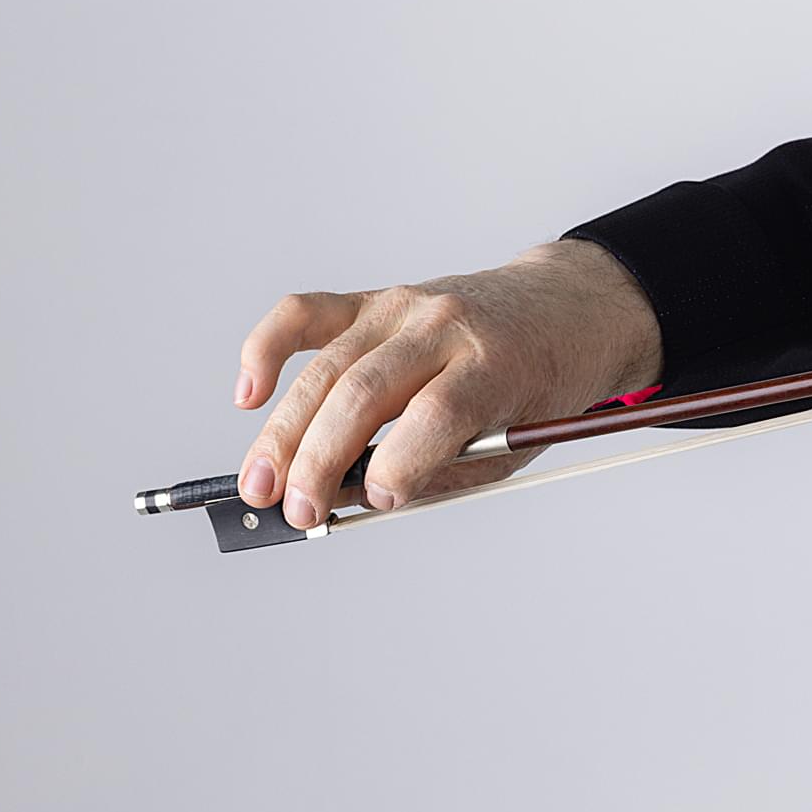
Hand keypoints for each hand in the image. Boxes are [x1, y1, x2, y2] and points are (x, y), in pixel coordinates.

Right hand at [233, 238, 662, 524]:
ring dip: (285, 431)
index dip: (400, 462)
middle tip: (295, 511)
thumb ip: (438, 472)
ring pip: (327, 367)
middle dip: (321, 459)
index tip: (377, 501)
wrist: (562, 309)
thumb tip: (352, 498)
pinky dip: (268, 349)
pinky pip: (307, 314)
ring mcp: (403, 307)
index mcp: (496, 365)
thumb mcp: (516, 442)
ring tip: (261, 485)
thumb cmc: (539, 384)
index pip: (436, 413)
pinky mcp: (374, 300)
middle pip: (366, 392)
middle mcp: (445, 326)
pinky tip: (248, 394)